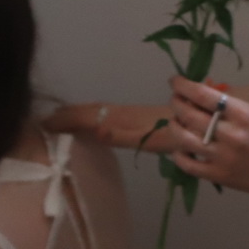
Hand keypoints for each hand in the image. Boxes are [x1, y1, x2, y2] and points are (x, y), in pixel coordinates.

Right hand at [43, 102, 177, 152]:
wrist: (206, 124)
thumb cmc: (176, 134)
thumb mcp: (148, 138)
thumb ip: (121, 135)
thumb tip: (94, 128)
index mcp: (120, 117)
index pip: (86, 115)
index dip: (65, 119)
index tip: (42, 123)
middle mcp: (123, 112)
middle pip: (90, 110)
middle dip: (67, 114)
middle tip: (44, 122)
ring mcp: (132, 114)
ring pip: (99, 111)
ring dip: (78, 114)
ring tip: (60, 120)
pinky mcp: (140, 118)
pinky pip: (108, 114)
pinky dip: (93, 116)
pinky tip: (92, 124)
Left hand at [165, 77, 248, 200]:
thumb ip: (227, 109)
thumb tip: (197, 99)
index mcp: (243, 114)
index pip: (205, 95)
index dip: (184, 86)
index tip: (175, 81)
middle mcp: (231, 134)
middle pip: (190, 115)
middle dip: (176, 103)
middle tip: (174, 99)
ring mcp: (222, 156)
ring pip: (183, 138)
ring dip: (174, 126)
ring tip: (175, 121)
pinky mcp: (216, 175)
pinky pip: (186, 163)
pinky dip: (178, 154)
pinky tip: (180, 147)